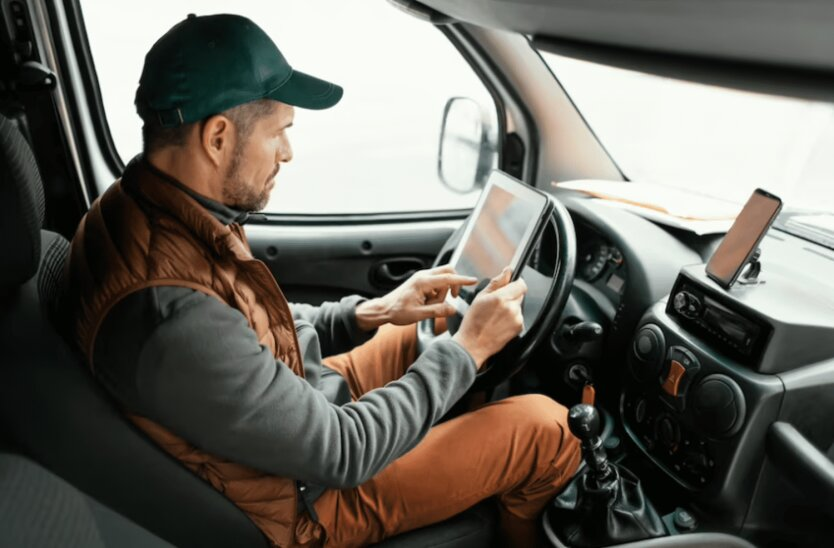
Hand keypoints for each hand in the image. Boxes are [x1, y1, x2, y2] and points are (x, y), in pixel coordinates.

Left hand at [355, 265, 477, 329]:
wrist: (384, 309)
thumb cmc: (397, 311)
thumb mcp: (418, 315)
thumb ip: (437, 311)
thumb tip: (453, 309)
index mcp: (422, 282)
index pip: (448, 279)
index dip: (462, 280)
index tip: (473, 280)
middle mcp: (423, 276)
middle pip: (447, 272)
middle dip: (453, 284)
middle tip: (452, 297)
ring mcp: (421, 277)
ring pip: (442, 279)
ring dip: (442, 292)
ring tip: (430, 305)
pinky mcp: (421, 281)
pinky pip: (436, 284)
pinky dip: (437, 293)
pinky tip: (427, 303)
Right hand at [452, 267, 526, 368]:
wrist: (473, 344)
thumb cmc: (473, 322)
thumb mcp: (480, 297)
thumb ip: (497, 282)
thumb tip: (507, 271)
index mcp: (501, 298)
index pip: (521, 284)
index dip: (515, 283)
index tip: (510, 285)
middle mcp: (512, 308)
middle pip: (520, 294)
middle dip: (511, 295)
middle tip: (497, 304)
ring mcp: (517, 319)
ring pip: (519, 306)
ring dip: (511, 308)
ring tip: (496, 316)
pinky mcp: (519, 328)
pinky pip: (519, 317)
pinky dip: (512, 318)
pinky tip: (500, 323)